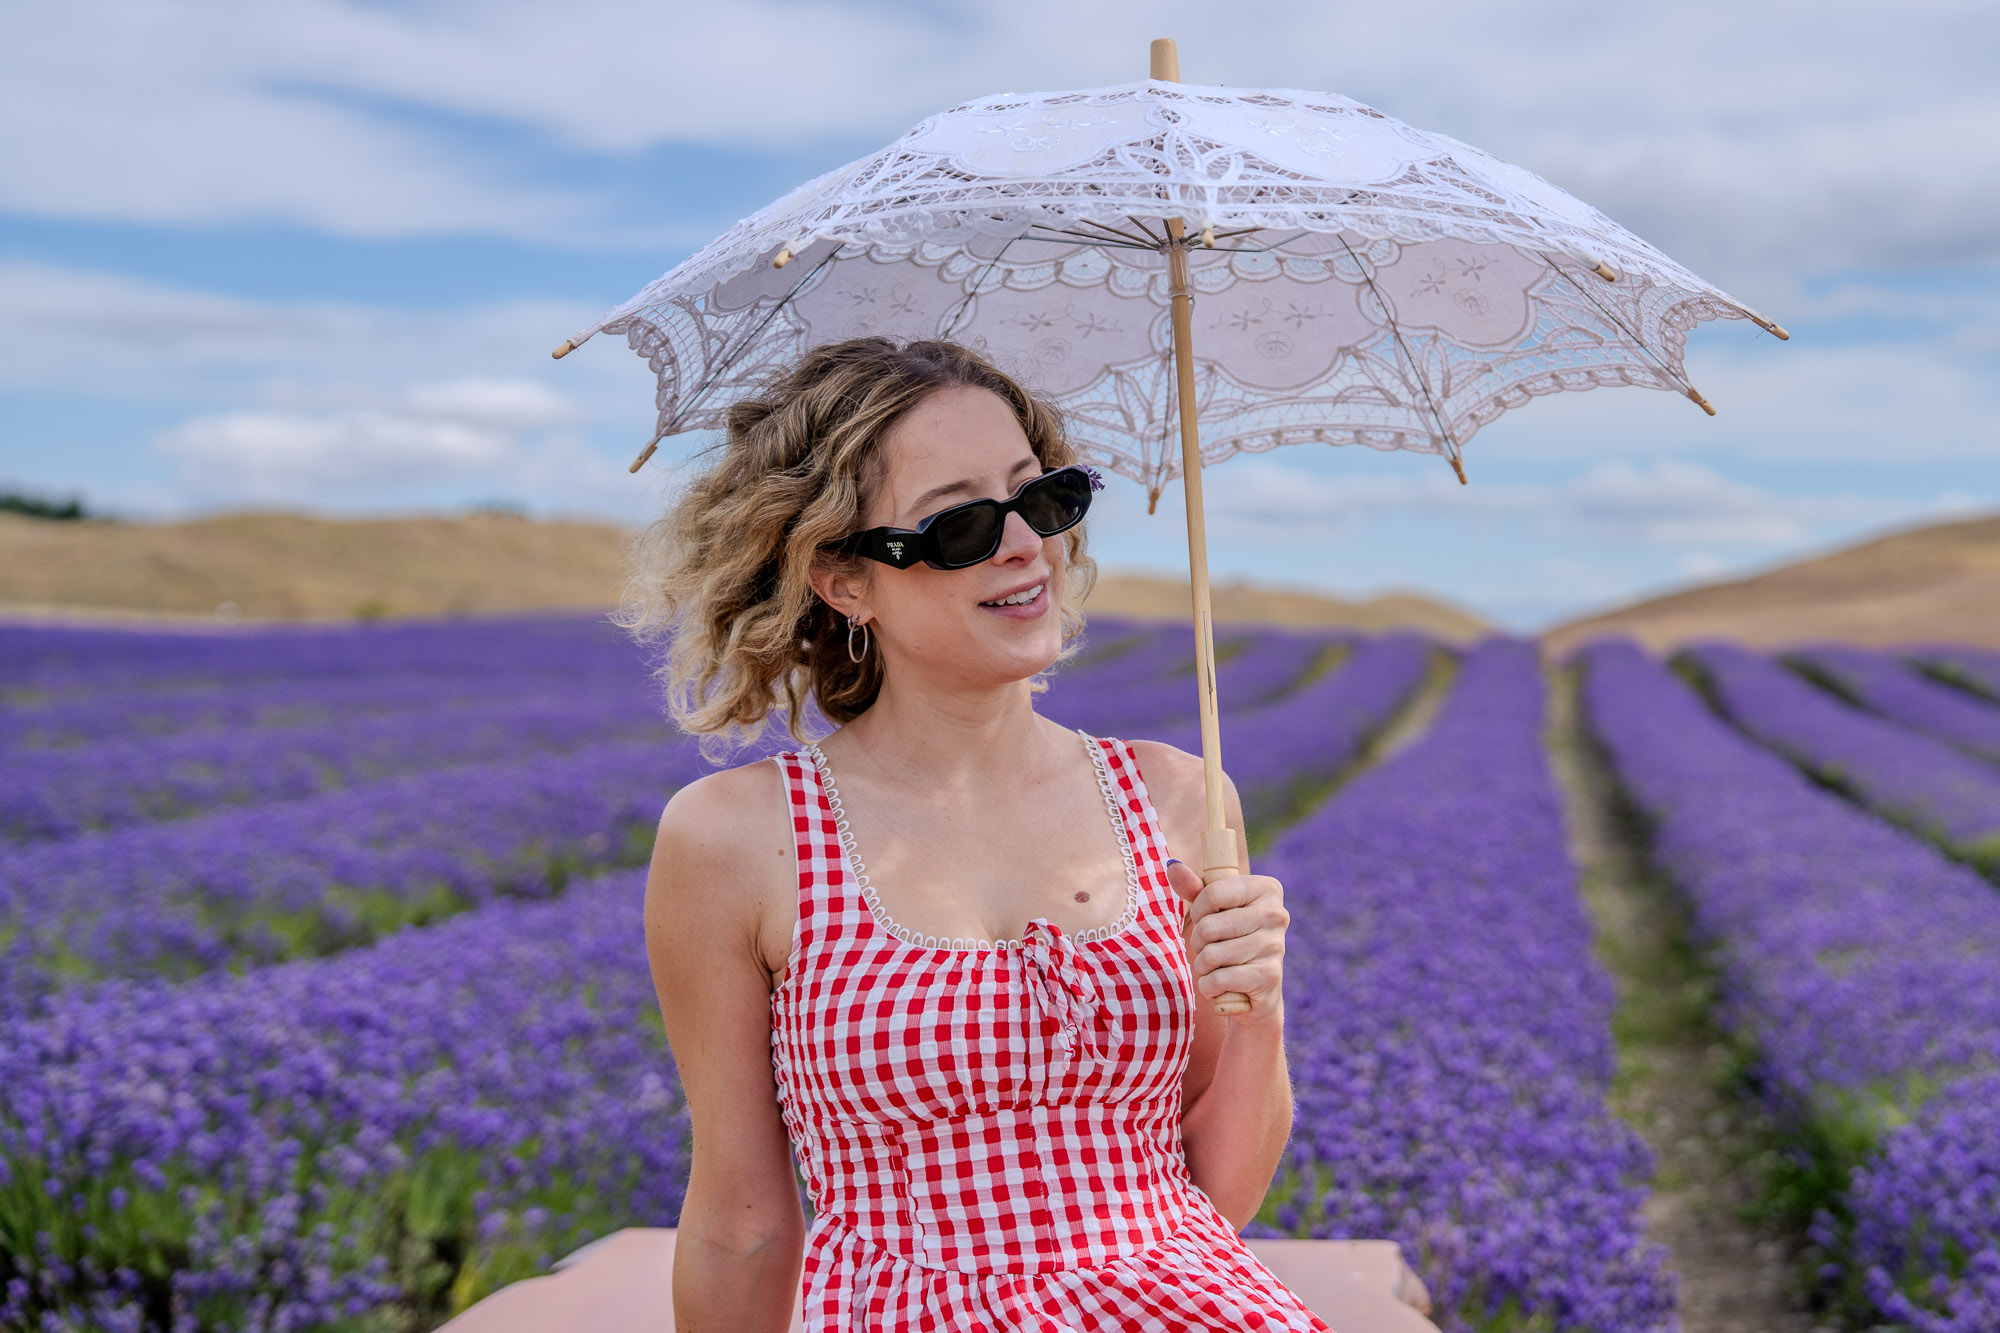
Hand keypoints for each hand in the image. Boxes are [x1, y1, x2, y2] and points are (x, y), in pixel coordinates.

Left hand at [1164, 858, 1287, 1026]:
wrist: (1255, 989)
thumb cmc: (1229, 939)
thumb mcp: (1212, 909)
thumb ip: (1193, 887)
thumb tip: (1173, 867)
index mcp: (1267, 888)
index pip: (1213, 893)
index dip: (1198, 911)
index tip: (1205, 919)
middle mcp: (1277, 914)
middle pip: (1209, 927)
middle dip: (1198, 942)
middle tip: (1209, 947)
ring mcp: (1275, 946)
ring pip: (1211, 955)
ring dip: (1202, 966)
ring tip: (1215, 966)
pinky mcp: (1269, 976)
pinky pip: (1218, 980)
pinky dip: (1209, 986)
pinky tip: (1221, 984)